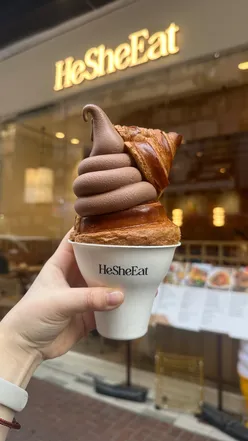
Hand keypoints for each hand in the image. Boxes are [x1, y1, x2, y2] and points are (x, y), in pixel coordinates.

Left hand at [0, 232, 123, 360]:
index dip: (91, 230)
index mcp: (60, 265)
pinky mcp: (88, 315)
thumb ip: (89, 298)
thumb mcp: (59, 302)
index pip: (76, 240)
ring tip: (141, 273)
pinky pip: (108, 307)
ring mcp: (81, 296)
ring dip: (119, 280)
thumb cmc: (31, 316)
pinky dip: (120, 304)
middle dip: (113, 256)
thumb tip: (119, 295)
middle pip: (96, 261)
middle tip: (134, 250)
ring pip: (104, 283)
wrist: (25, 348)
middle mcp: (72, 278)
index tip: (112, 223)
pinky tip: (135, 300)